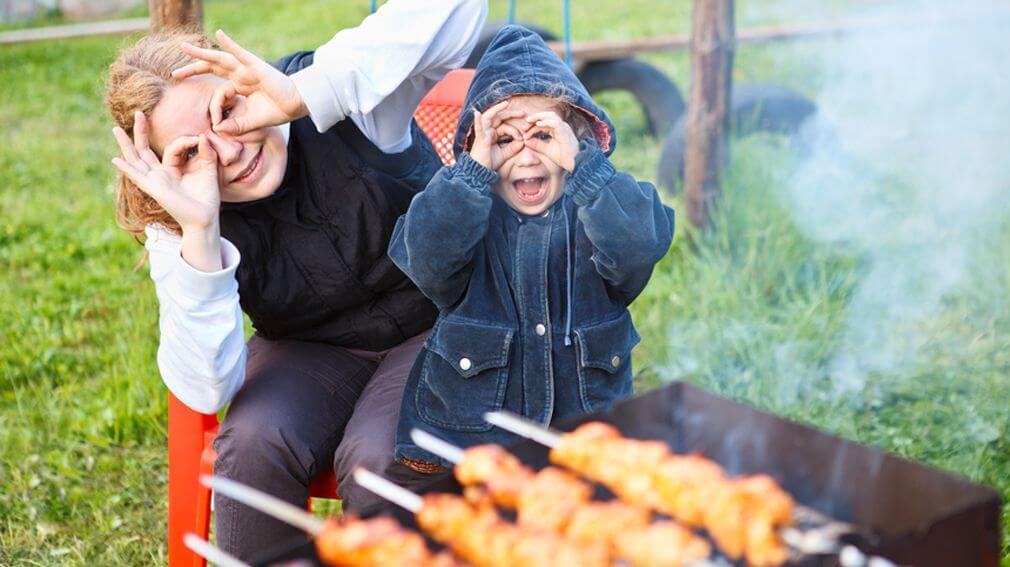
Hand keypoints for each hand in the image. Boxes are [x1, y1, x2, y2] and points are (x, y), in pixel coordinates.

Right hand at [112, 111, 220, 232]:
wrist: (205, 217)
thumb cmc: (207, 196)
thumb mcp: (209, 169)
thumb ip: (206, 152)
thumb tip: (201, 136)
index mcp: (172, 169)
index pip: (171, 147)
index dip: (184, 140)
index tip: (199, 138)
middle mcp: (160, 174)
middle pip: (144, 149)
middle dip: (141, 131)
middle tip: (138, 112)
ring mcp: (155, 181)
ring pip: (136, 160)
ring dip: (126, 145)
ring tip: (115, 130)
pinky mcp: (154, 189)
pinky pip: (138, 177)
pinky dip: (126, 169)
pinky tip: (115, 160)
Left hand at [173, 29, 307, 134]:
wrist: (296, 105)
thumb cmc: (278, 111)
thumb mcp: (251, 122)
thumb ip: (235, 126)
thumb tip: (218, 130)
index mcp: (240, 85)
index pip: (219, 90)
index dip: (214, 106)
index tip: (216, 122)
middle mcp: (241, 74)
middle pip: (212, 67)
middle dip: (193, 68)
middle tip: (175, 73)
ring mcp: (247, 69)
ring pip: (220, 58)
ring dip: (201, 53)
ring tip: (183, 47)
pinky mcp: (256, 66)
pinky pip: (240, 52)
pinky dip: (230, 43)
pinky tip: (219, 34)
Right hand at [469, 101, 525, 170]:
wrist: (480, 172)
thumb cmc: (490, 162)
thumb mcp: (504, 154)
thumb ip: (513, 148)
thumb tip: (523, 142)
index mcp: (493, 134)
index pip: (505, 127)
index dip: (515, 131)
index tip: (523, 138)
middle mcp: (487, 131)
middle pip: (499, 118)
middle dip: (511, 113)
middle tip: (523, 113)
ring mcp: (483, 133)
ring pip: (489, 117)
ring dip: (497, 109)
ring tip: (506, 104)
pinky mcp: (480, 138)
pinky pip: (478, 128)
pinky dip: (477, 121)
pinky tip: (476, 113)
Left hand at [524, 111, 579, 171]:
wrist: (575, 165)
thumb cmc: (563, 158)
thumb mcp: (546, 150)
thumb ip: (537, 144)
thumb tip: (525, 140)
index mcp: (557, 129)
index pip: (543, 122)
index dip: (532, 125)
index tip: (523, 131)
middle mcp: (561, 126)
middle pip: (547, 115)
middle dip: (534, 118)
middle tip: (523, 125)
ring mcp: (564, 128)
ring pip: (551, 116)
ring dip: (538, 117)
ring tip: (528, 122)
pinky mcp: (565, 132)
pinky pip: (555, 123)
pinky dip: (546, 122)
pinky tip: (537, 125)